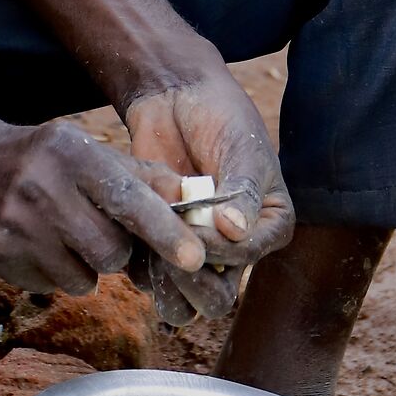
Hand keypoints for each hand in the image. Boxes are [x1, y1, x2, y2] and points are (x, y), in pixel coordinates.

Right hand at [0, 112, 211, 297]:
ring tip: (61, 236)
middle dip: (115, 250)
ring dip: (82, 265)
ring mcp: (12, 225)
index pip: (129, 200)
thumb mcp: (85, 150)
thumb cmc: (39, 158)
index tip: (195, 259)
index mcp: (71, 155)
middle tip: (96, 231)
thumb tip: (193, 201)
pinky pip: (47, 285)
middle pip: (110, 251)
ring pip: (81, 278)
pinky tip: (33, 243)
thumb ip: (140, 176)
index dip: (165, 232)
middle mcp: (40, 188)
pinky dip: (50, 272)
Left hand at [124, 72, 294, 325]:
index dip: (223, 250)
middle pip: (217, 296)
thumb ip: (241, 189)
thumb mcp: (241, 147)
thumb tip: (237, 231)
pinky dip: (137, 259)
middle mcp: (234, 247)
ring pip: (180, 298)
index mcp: (267, 225)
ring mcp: (194, 248)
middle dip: (195, 286)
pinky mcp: (158, 242)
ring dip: (162, 282)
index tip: (199, 229)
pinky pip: (147, 272)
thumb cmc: (220, 117)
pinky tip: (128, 231)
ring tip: (148, 248)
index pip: (248, 256)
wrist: (176, 98)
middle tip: (171, 261)